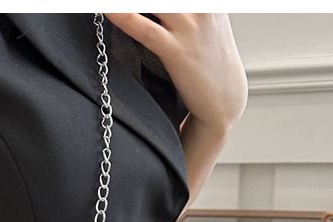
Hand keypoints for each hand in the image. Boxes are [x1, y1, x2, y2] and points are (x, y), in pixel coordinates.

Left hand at [104, 13, 247, 131]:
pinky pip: (146, 29)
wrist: (225, 100)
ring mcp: (190, 27)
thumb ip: (185, 8)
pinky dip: (124, 16)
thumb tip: (157, 9)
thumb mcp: (206, 19)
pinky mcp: (177, 52)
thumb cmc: (208, 60)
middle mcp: (201, 5)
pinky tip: (107, 9)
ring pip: (154, 0)